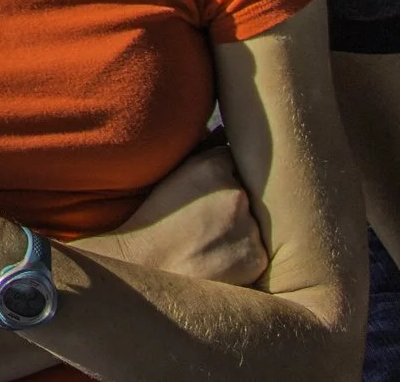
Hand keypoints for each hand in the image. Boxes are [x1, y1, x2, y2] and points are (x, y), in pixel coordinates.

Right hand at [79, 146, 265, 285]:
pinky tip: (215, 257)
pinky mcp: (255, 259)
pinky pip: (256, 251)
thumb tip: (221, 133)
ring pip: (255, 223)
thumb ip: (200, 151)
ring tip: (208, 240)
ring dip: (240, 229)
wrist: (143, 266)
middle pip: (248, 191)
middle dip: (232, 203)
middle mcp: (237, 195)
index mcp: (212, 168)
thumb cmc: (153, 219)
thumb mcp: (170, 177)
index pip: (233, 161)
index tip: (204, 192)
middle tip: (205, 219)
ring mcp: (249, 229)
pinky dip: (242, 254)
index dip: (221, 176)